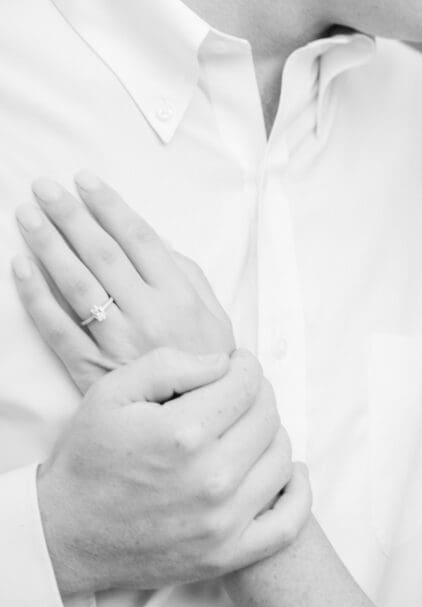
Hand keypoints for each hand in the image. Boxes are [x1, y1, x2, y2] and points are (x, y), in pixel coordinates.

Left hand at [13, 172, 233, 390]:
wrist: (197, 425)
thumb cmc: (207, 368)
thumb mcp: (215, 316)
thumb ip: (189, 276)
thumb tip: (158, 243)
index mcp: (179, 296)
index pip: (138, 238)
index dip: (109, 206)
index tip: (86, 181)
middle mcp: (147, 314)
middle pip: (102, 254)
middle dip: (71, 216)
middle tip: (46, 187)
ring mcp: (116, 341)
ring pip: (76, 284)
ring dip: (49, 245)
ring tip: (27, 214)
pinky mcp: (91, 369)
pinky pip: (57, 327)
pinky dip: (36, 296)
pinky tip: (21, 267)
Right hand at [37, 347, 310, 595]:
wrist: (63, 535)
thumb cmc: (88, 458)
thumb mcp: (113, 392)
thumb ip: (172, 364)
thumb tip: (224, 363)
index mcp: (183, 433)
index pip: (248, 383)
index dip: (244, 366)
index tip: (233, 367)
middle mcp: (210, 479)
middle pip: (268, 416)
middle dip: (257, 395)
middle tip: (237, 395)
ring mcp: (222, 523)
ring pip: (282, 458)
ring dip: (271, 435)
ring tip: (246, 430)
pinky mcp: (226, 555)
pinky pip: (288, 522)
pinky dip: (298, 493)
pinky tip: (288, 473)